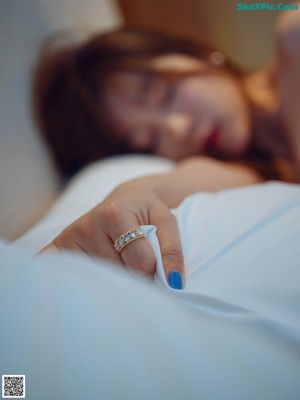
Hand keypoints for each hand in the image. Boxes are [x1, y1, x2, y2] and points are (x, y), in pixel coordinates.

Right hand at [41, 184, 184, 288]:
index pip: (140, 264)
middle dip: (131, 276)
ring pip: (99, 281)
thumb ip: (172, 250)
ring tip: (117, 259)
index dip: (152, 269)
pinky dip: (73, 281)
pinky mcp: (57, 248)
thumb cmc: (146, 211)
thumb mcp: (166, 221)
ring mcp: (69, 238)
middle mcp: (87, 225)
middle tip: (133, 258)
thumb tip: (174, 284)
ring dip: (113, 279)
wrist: (122, 199)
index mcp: (114, 214)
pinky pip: (62, 274)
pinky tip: (84, 276)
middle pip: (118, 274)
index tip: (151, 260)